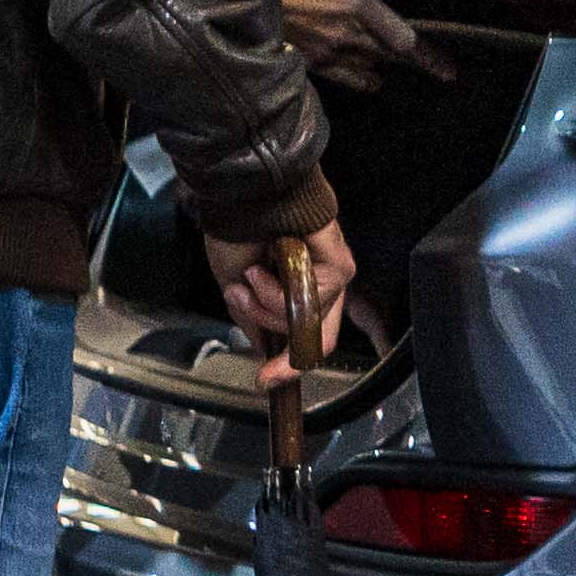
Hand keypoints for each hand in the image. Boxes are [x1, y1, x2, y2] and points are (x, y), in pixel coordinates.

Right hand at [207, 220, 358, 379]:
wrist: (242, 194)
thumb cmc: (237, 229)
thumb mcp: (235, 286)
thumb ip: (253, 319)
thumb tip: (263, 351)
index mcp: (296, 287)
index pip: (304, 335)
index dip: (287, 365)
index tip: (264, 381)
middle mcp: (319, 282)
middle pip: (319, 339)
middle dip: (288, 357)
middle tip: (266, 371)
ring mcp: (331, 273)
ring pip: (308, 322)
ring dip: (268, 307)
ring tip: (253, 275)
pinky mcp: (339, 263)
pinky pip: (311, 300)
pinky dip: (279, 291)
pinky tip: (265, 267)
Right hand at [260, 0, 442, 87]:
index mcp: (356, 5)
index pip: (402, 37)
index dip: (426, 52)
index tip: (446, 64)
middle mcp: (347, 36)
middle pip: (392, 57)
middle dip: (422, 65)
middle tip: (446, 73)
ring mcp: (329, 55)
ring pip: (372, 68)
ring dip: (390, 68)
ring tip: (405, 69)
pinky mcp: (310, 67)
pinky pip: (347, 78)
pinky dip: (363, 79)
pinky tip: (371, 78)